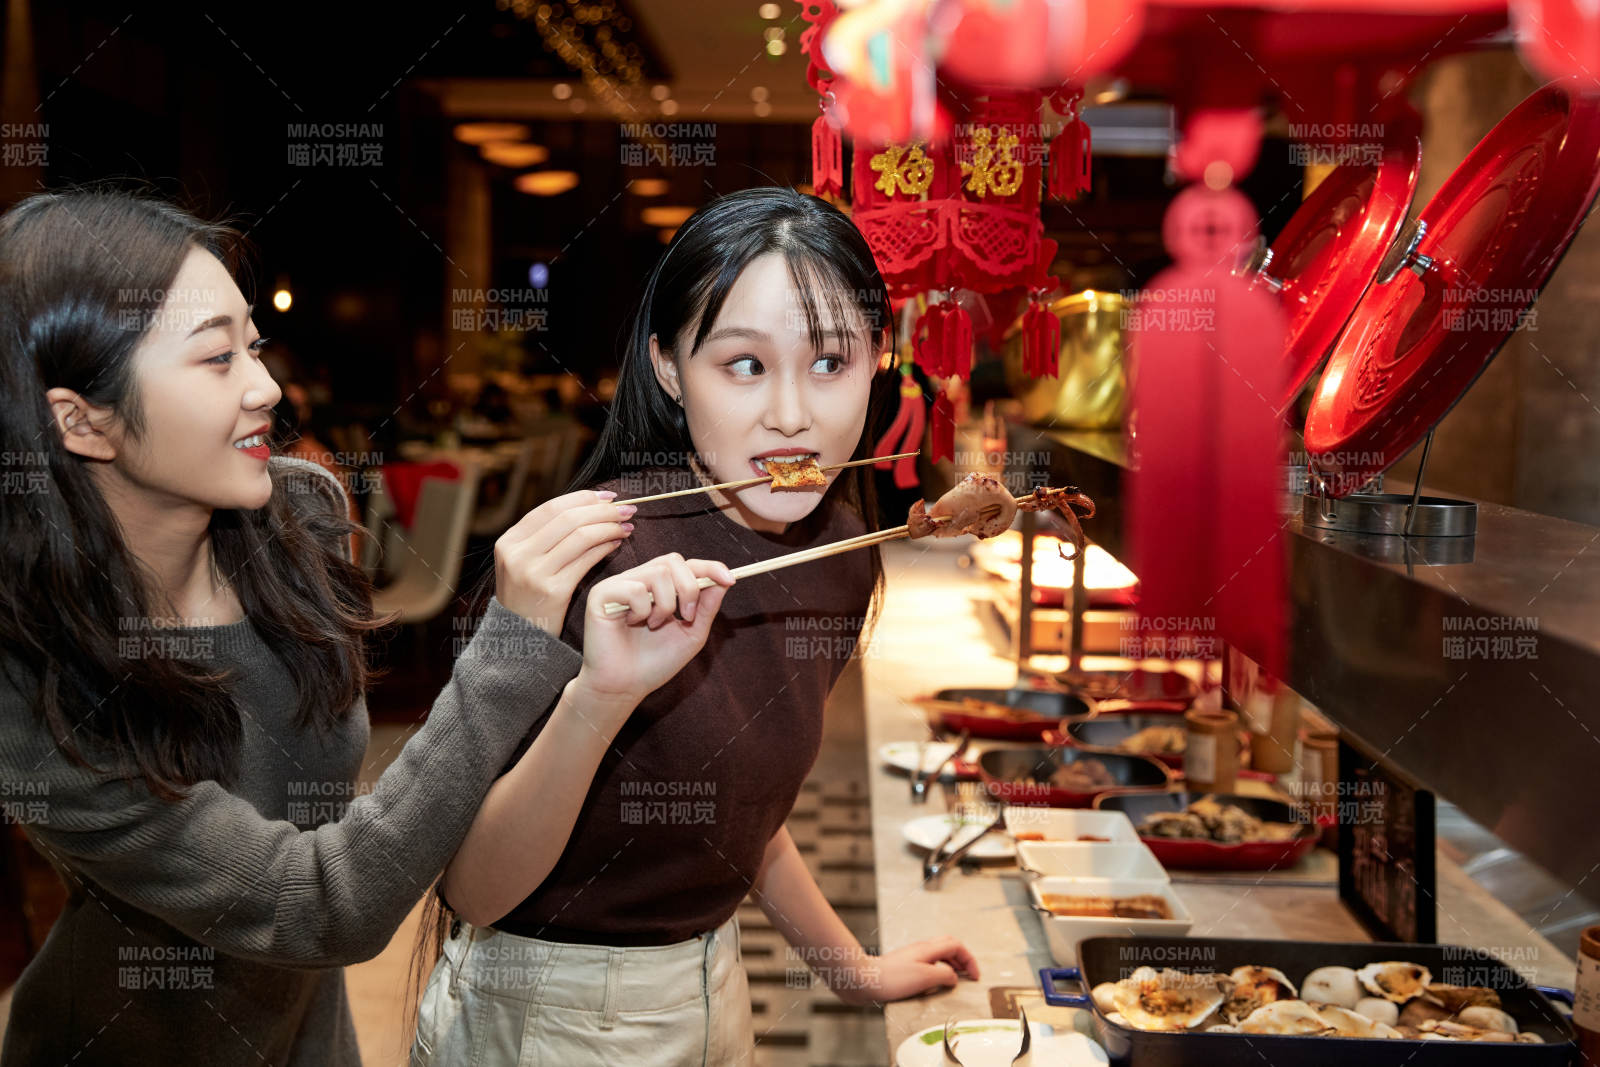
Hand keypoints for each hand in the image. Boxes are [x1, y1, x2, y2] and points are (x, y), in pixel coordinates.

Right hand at [495, 489, 633, 633]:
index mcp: (509, 541)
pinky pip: (586, 560)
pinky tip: (617, 544)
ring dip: (609, 527)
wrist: (520, 639)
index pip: (551, 508)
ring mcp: (533, 573)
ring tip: (626, 526)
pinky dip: (605, 547)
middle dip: (602, 510)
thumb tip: (588, 505)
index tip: (608, 497)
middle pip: (568, 518)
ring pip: (580, 536)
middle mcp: (518, 554)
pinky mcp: (552, 591)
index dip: (583, 498)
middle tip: (626, 509)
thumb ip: (546, 537)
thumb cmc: (530, 597)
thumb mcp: (525, 563)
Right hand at [575, 553, 734, 706]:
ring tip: (654, 625)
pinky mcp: (601, 594)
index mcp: (659, 588)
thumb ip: (707, 608)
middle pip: (673, 561)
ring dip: (665, 604)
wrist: (625, 687)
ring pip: (657, 573)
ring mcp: (620, 585)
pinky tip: (632, 623)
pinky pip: (634, 588)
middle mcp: (639, 580)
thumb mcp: (691, 635)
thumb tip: (724, 580)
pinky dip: (642, 609)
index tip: (730, 579)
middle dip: (689, 588)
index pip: (686, 565)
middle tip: (687, 616)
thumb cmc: (655, 663)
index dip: (709, 566)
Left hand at [835, 937, 978, 1005]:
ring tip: (954, 981)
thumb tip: (953, 976)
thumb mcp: (925, 977)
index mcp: (928, 949)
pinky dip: (937, 971)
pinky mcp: (903, 966)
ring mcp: (912, 956)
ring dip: (950, 965)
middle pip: (948, 946)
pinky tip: (933, 985)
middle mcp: (921, 949)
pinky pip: (927, 964)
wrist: (863, 980)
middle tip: (968, 976)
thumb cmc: (891, 979)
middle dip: (962, 959)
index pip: (956, 945)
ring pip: (938, 955)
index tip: (975, 976)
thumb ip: (944, 974)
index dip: (969, 959)